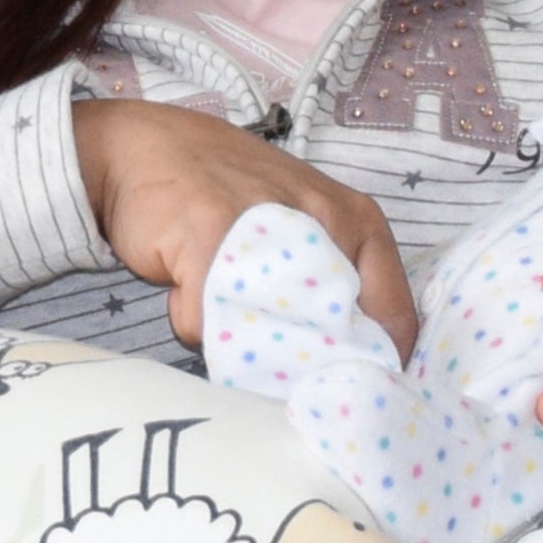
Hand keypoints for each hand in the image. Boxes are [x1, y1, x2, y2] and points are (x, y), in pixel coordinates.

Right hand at [73, 98, 418, 358]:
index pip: (397, 325)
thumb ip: (332, 289)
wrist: (145, 147)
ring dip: (238, 339)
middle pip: (333, 342)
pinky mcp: (210, 235)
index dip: (370, 373)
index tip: (339, 396)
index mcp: (360, 222)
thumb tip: (348, 375)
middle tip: (264, 357)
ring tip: (221, 299)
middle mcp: (326, 221)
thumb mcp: (304, 230)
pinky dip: (190, 317)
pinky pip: (207, 321)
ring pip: (267, 339)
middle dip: (298, 368)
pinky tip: (184, 279)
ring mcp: (269, 227)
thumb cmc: (230, 196)